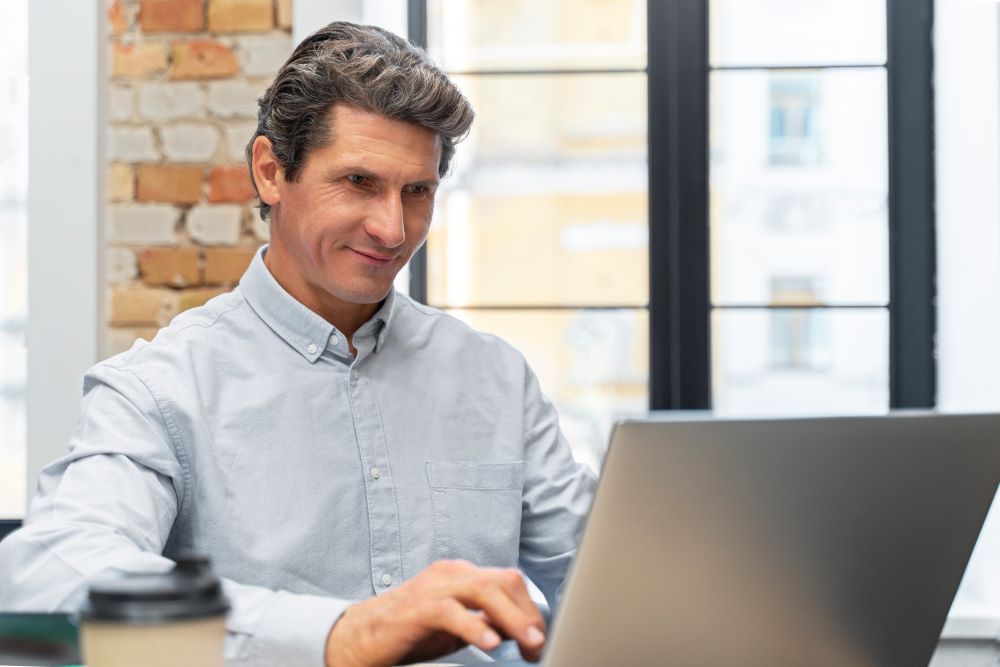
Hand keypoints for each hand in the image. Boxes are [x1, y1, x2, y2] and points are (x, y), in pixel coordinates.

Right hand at [324, 559, 546, 666]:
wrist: (357, 638)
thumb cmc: (407, 631)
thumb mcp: (456, 626)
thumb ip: (485, 621)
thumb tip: (521, 628)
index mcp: (462, 574)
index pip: (509, 582)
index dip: (530, 609)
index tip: (539, 639)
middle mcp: (450, 574)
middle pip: (503, 582)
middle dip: (527, 612)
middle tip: (538, 643)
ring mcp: (433, 588)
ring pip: (483, 591)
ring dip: (512, 617)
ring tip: (527, 642)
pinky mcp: (415, 608)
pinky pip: (451, 612)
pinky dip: (474, 627)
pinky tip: (491, 644)